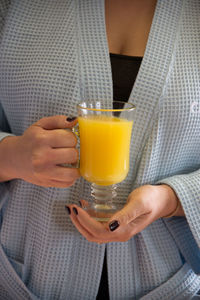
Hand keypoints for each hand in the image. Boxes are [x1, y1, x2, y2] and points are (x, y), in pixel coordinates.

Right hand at [0, 115, 79, 186]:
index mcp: (41, 140)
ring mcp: (45, 172)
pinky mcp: (47, 182)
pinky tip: (65, 169)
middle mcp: (42, 157)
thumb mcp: (41, 125)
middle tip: (66, 149)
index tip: (66, 139)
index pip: (70, 138)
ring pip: (73, 172)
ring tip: (69, 161)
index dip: (71, 138)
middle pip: (73, 154)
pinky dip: (70, 176)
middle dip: (73, 150)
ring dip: (74, 166)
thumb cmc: (31, 140)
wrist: (15, 158)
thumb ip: (58, 120)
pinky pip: (68, 182)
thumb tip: (75, 121)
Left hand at [66, 184, 183, 242]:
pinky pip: (99, 225)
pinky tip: (85, 206)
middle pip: (92, 234)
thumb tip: (111, 226)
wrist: (162, 199)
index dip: (84, 221)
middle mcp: (119, 233)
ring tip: (73, 207)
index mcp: (123, 231)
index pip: (97, 230)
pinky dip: (88, 218)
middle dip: (78, 223)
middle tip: (70, 208)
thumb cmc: (151, 199)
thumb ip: (125, 215)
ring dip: (81, 221)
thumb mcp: (140, 204)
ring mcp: (117, 229)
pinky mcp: (117, 223)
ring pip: (94, 231)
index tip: (75, 208)